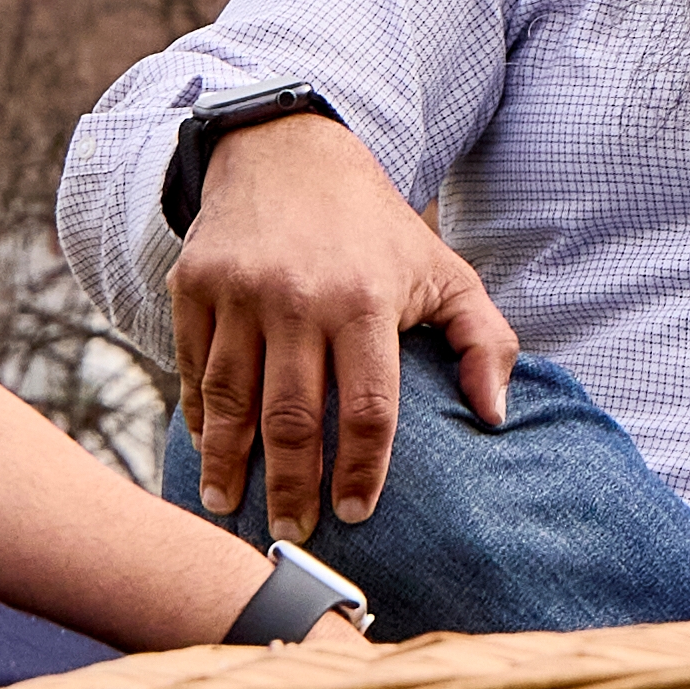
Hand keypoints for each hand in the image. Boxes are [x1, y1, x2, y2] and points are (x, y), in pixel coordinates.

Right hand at [164, 111, 523, 537]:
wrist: (290, 154)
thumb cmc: (377, 228)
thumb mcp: (446, 272)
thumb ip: (485, 342)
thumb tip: (496, 417)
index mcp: (365, 301)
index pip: (366, 408)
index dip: (361, 470)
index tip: (357, 514)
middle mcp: (297, 298)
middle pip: (291, 417)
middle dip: (290, 488)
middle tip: (291, 535)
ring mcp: (238, 292)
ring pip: (229, 399)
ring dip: (227, 463)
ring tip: (229, 507)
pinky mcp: (195, 286)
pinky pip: (192, 367)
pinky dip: (197, 414)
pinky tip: (206, 452)